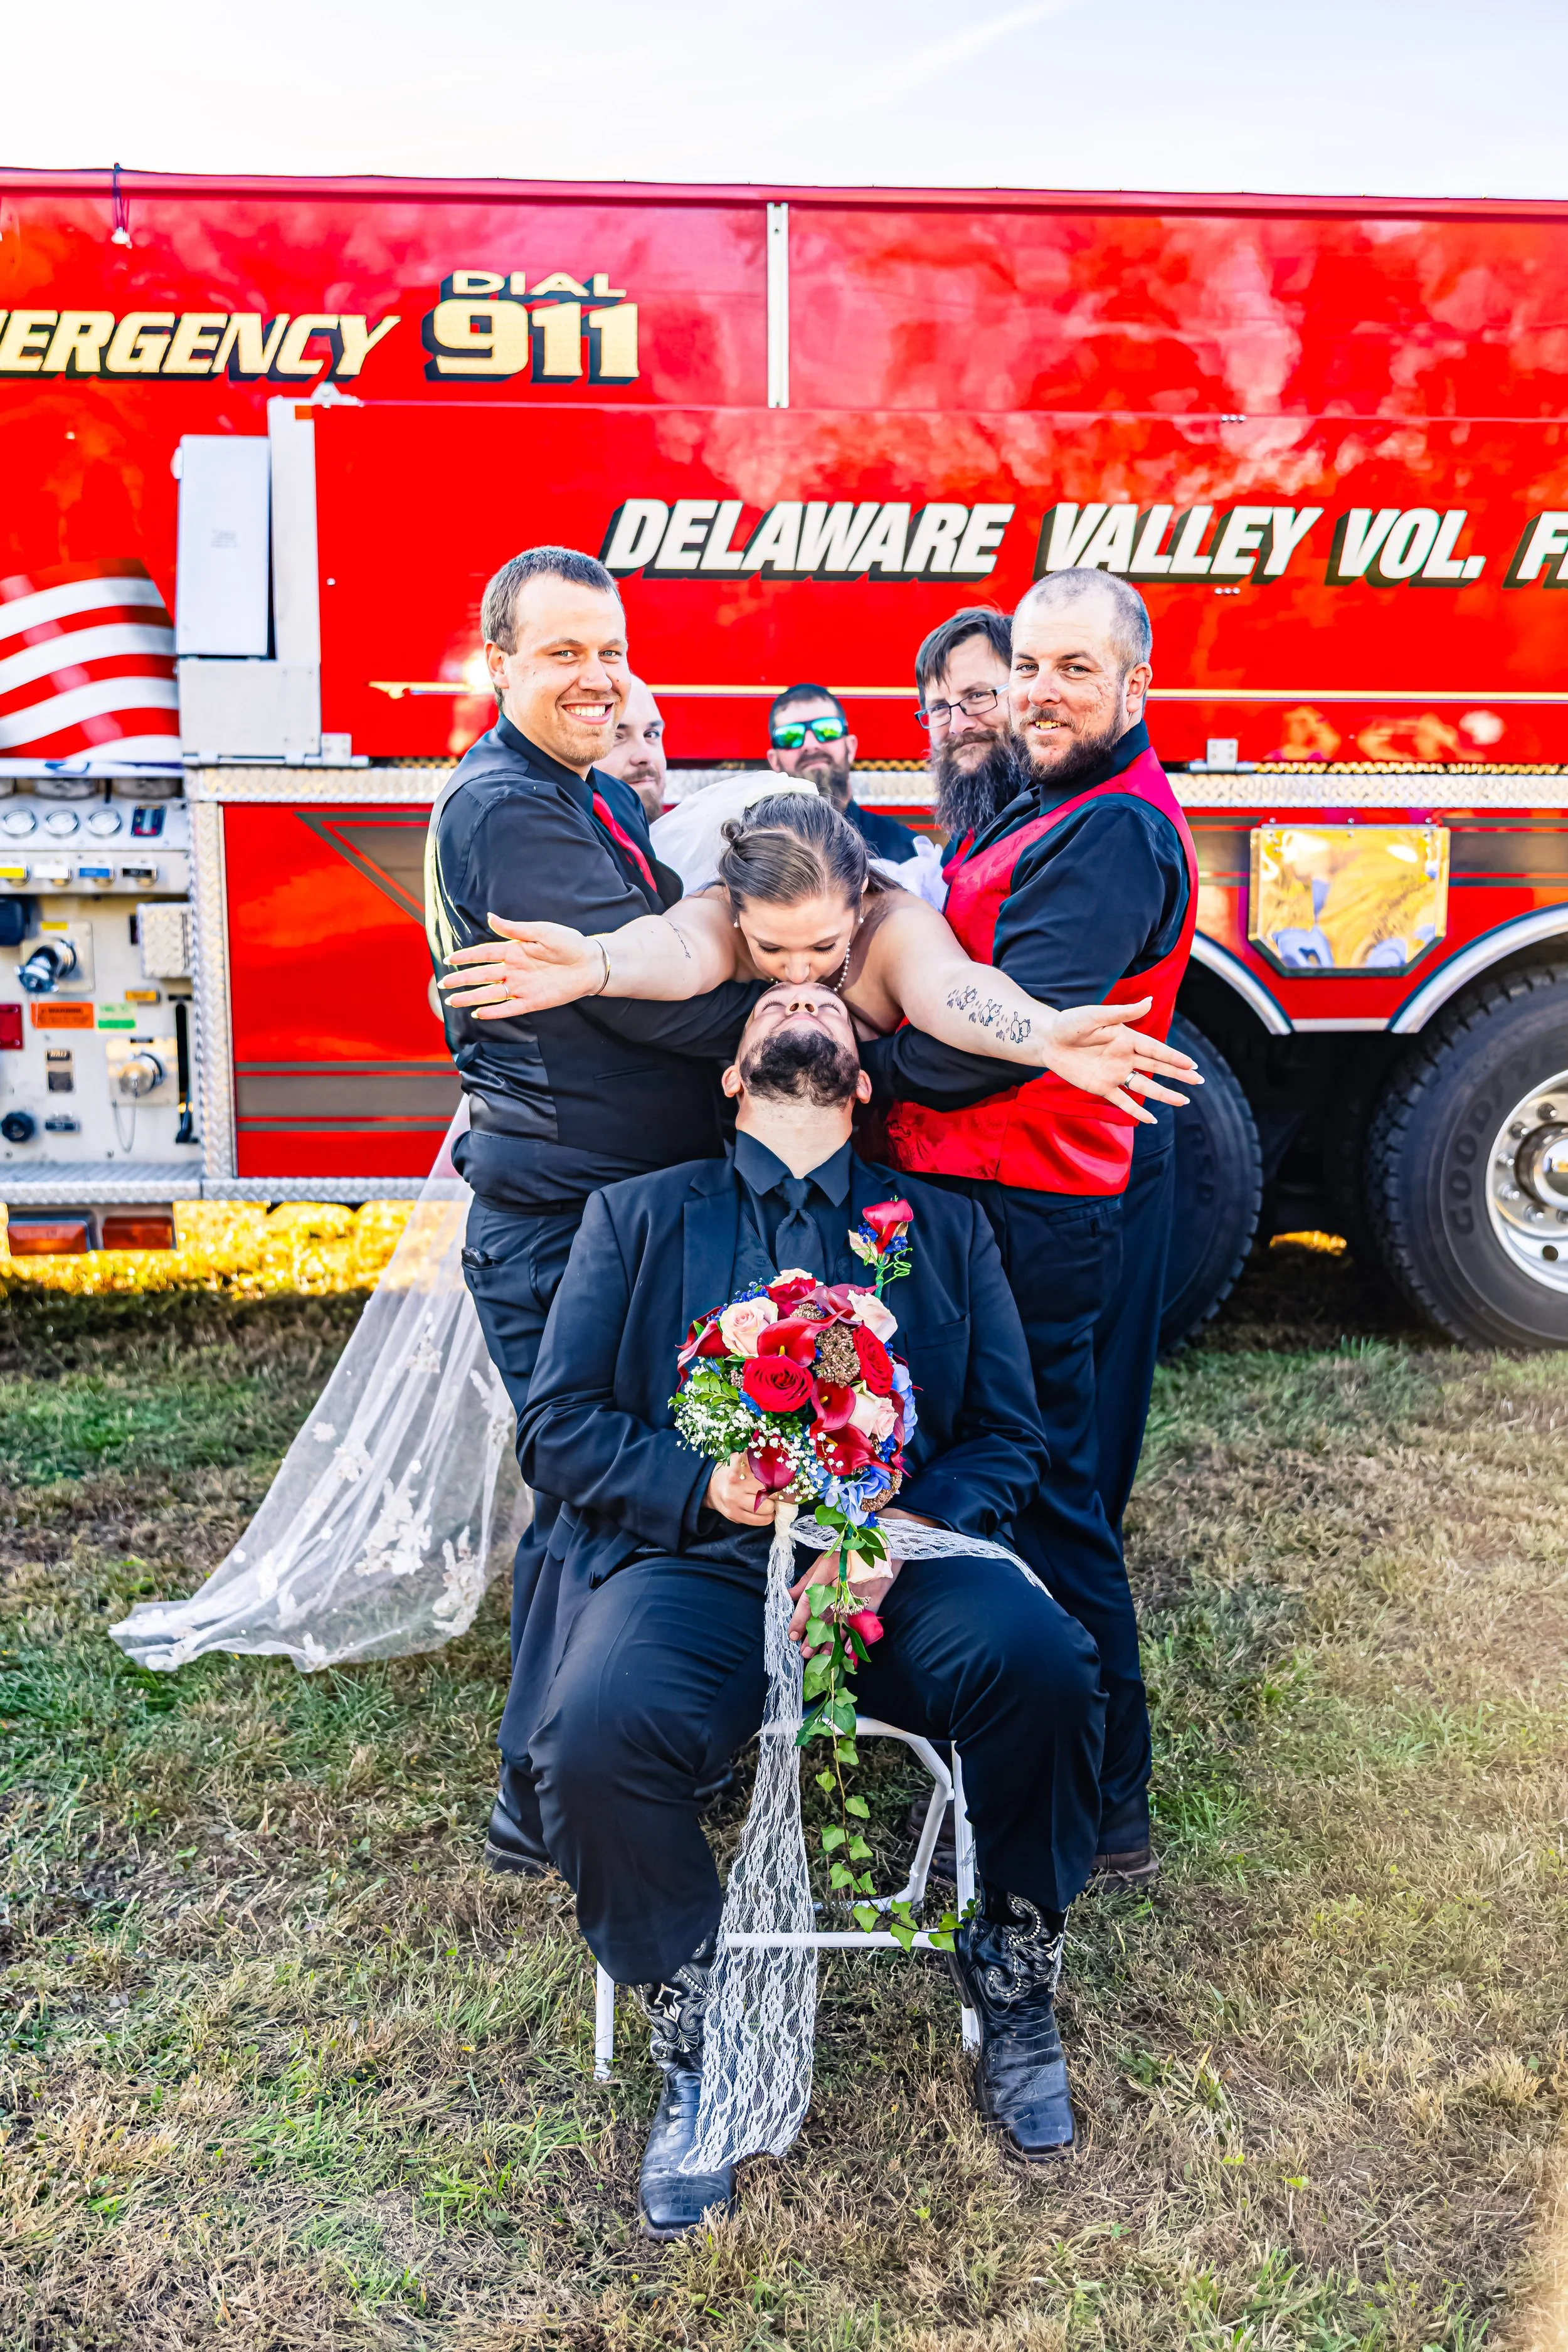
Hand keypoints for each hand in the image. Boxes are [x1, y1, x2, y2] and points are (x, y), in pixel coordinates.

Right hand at [440, 913, 603, 1019]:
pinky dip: (495, 1011)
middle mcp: (514, 970)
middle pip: (482, 975)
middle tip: (444, 985)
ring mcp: (522, 986)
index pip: (484, 954)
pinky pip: (510, 1008)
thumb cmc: (569, 943)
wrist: (590, 963)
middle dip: (462, 980)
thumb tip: (490, 917)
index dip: (466, 957)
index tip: (448, 959)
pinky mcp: (533, 1001)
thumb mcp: (542, 931)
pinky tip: (479, 1014)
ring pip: (491, 993)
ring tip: (453, 1001)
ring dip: (472, 997)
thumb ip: (515, 929)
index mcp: (514, 950)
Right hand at [705, 1453, 778, 1525]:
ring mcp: (734, 1503)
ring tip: (771, 1502)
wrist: (710, 1487)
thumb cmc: (731, 1472)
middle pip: (769, 1494)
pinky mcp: (734, 1516)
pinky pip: (758, 1521)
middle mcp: (735, 1487)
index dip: (781, 1480)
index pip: (768, 1476)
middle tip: (779, 1492)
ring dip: (773, 1508)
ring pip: (765, 1510)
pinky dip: (766, 1518)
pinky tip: (765, 1511)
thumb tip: (775, 1451)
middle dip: (777, 1494)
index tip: (786, 1480)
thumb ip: (755, 1456)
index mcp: (739, 1470)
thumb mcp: (740, 1459)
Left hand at [785, 1506, 934, 1643]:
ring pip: (842, 1622)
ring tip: (819, 1655)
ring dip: (830, 1642)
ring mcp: (859, 1593)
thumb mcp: (824, 1559)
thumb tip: (789, 1595)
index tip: (792, 1634)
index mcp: (827, 1569)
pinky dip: (853, 1638)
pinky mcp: (873, 1600)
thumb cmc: (849, 1551)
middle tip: (803, 1652)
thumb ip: (806, 1579)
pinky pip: (861, 1622)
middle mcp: (842, 1583)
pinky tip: (844, 1650)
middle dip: (813, 1636)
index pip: (808, 1599)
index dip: (799, 1619)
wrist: (884, 1544)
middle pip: (824, 1615)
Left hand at [1040, 996, 1202, 1121]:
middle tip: (1198, 1080)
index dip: (1174, 1057)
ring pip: (1145, 1086)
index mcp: (1127, 1038)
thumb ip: (1123, 1012)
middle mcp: (1125, 1057)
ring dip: (1163, 1094)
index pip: (1156, 1050)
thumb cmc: (1070, 1023)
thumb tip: (1150, 1001)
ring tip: (1183, 1101)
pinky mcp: (1101, 1087)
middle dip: (1178, 1074)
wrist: (1048, 1040)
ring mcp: (1114, 1074)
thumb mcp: (1095, 1015)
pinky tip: (1151, 1119)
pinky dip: (1136, 1110)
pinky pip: (1122, 1101)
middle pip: (1157, 1068)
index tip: (1192, 1065)